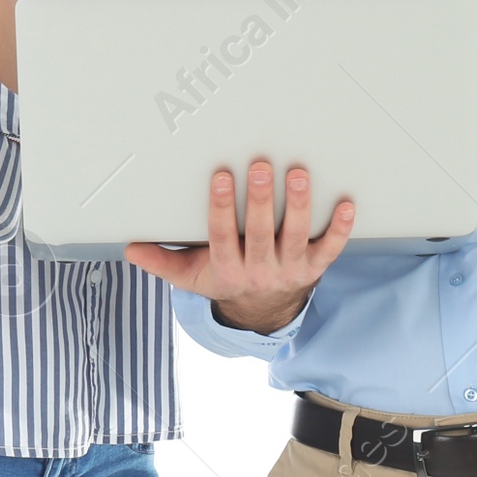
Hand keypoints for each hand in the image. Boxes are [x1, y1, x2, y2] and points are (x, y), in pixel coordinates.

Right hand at [125, 160, 353, 334]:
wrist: (262, 311)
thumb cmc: (224, 280)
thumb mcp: (190, 276)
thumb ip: (162, 262)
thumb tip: (131, 249)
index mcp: (227, 270)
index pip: (222, 236)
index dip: (222, 207)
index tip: (222, 176)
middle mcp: (260, 272)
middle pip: (260, 234)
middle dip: (261, 199)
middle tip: (262, 165)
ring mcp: (290, 270)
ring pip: (295, 237)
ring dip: (298, 205)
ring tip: (299, 174)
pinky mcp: (315, 267)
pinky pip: (329, 248)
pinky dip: (339, 228)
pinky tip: (346, 204)